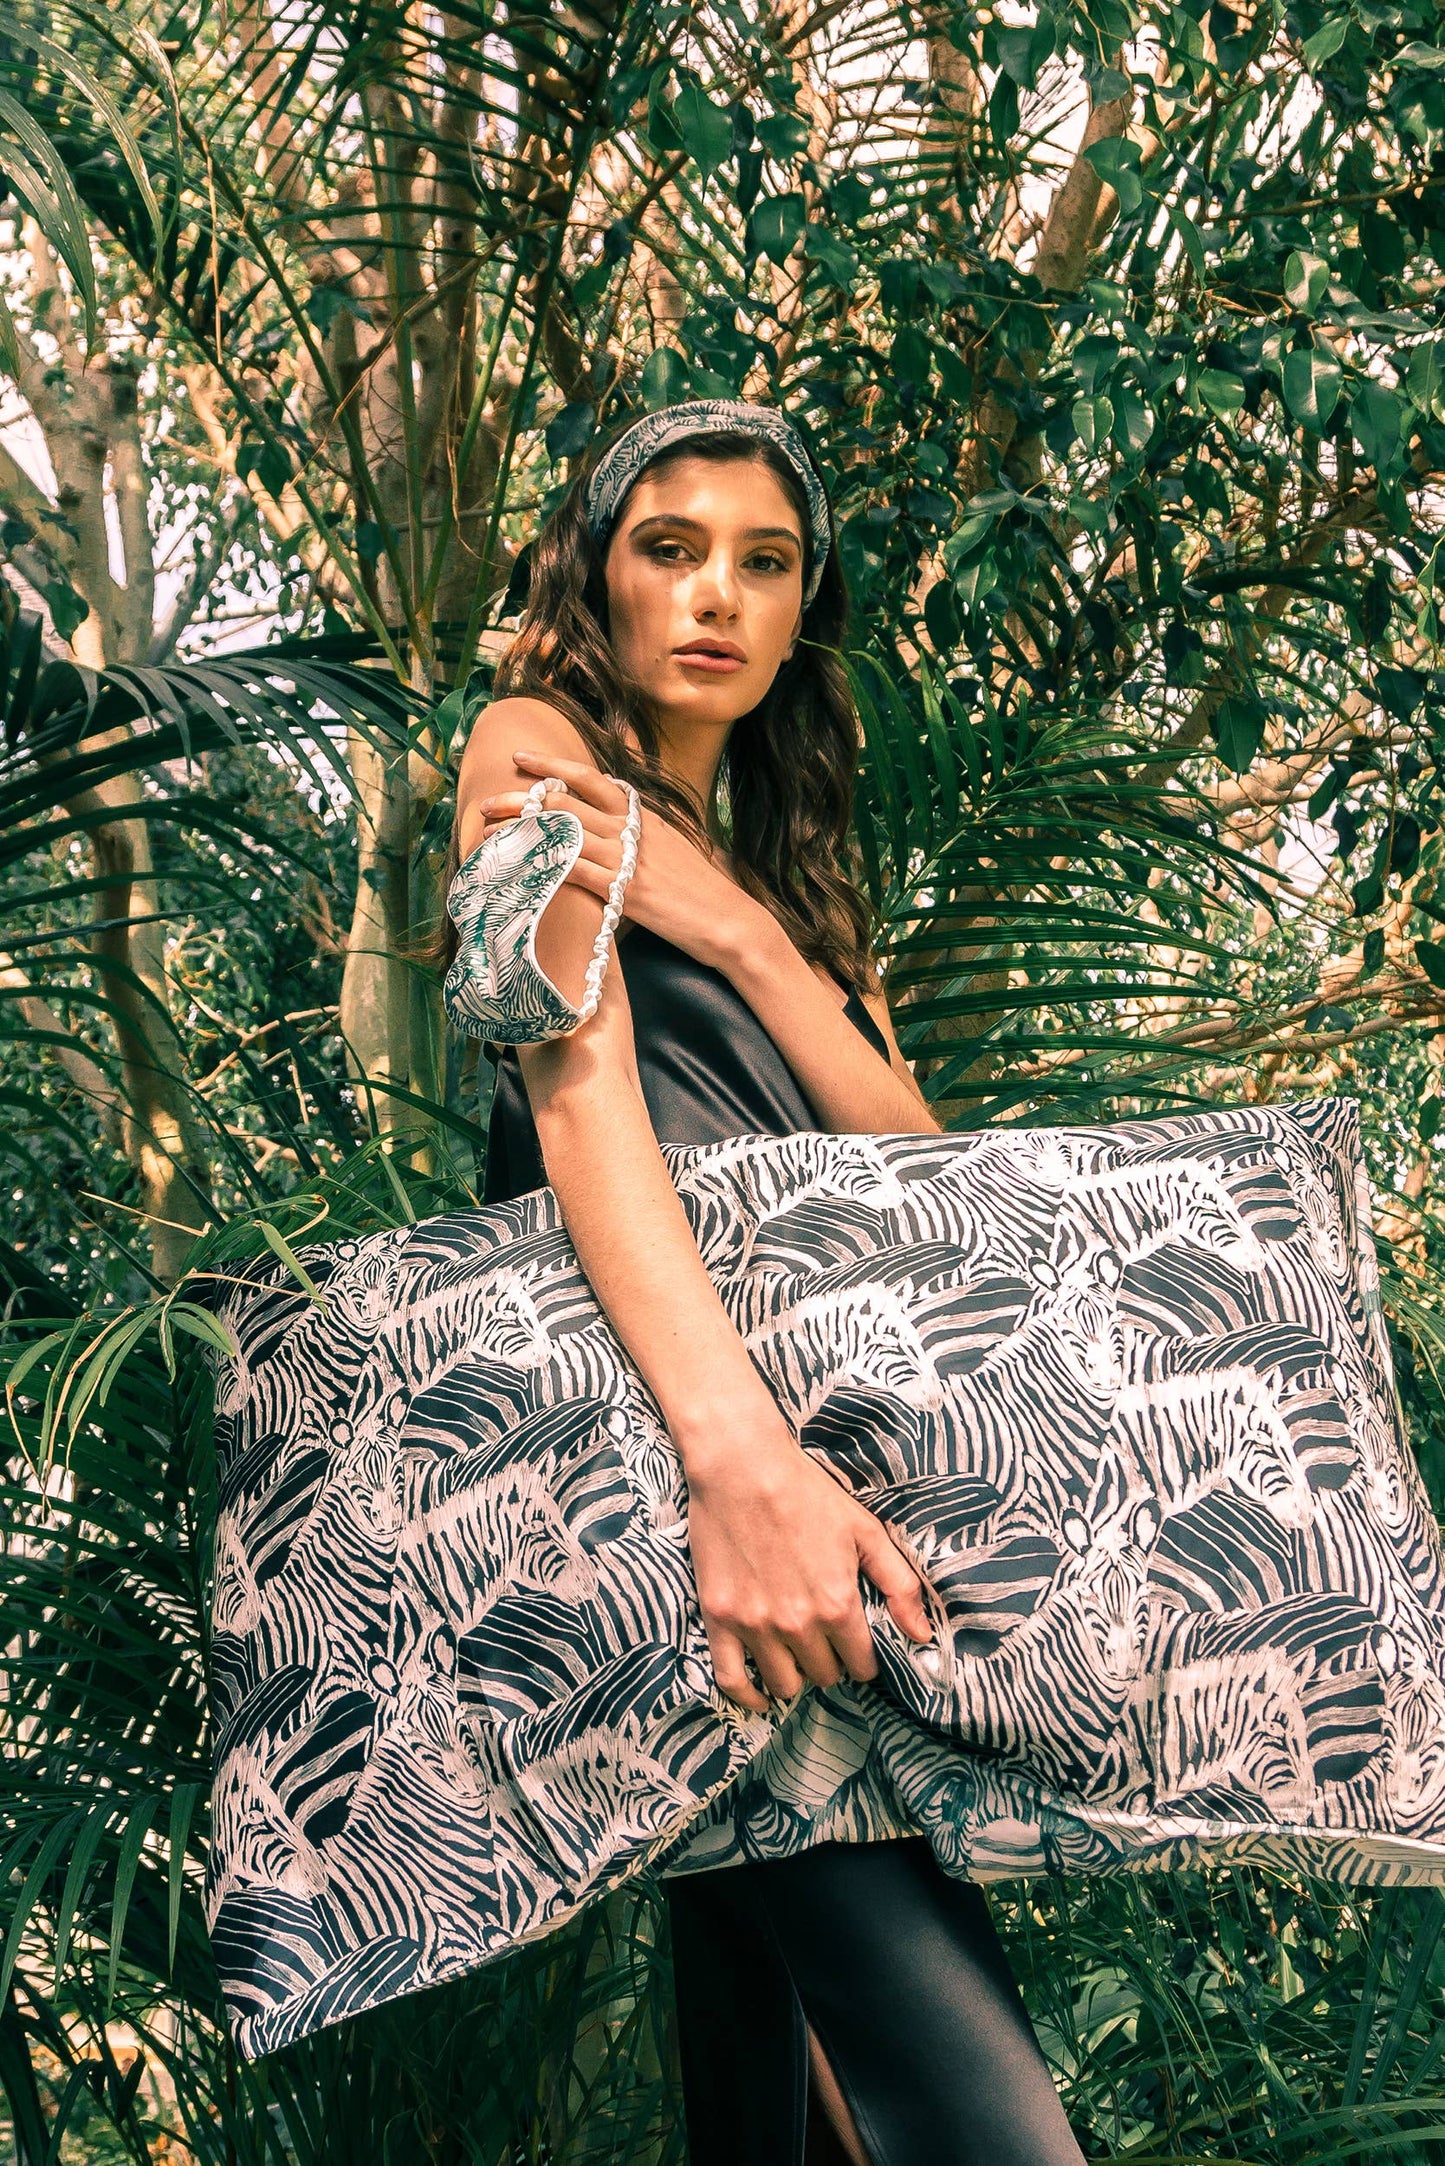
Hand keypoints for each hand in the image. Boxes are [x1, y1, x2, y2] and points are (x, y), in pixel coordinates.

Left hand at [474, 748, 762, 973]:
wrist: (730, 920)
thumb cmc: (698, 889)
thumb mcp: (668, 845)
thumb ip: (637, 829)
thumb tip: (611, 818)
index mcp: (641, 814)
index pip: (591, 778)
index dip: (552, 765)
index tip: (520, 758)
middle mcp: (632, 829)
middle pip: (566, 802)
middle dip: (521, 799)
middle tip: (486, 800)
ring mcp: (628, 859)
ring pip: (562, 833)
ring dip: (520, 831)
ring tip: (487, 832)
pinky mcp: (626, 892)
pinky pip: (575, 873)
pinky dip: (542, 867)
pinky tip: (517, 867)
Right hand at [682, 1412, 935, 1715]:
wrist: (742, 1468)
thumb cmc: (806, 1493)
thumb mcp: (865, 1531)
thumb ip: (899, 1585)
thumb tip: (922, 1635)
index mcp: (837, 1604)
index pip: (861, 1665)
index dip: (863, 1659)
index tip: (857, 1646)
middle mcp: (797, 1624)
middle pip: (824, 1675)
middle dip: (831, 1663)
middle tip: (825, 1640)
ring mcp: (755, 1625)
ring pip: (784, 1684)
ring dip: (795, 1675)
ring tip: (796, 1654)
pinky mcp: (719, 1619)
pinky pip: (732, 1681)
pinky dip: (748, 1696)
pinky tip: (760, 1694)